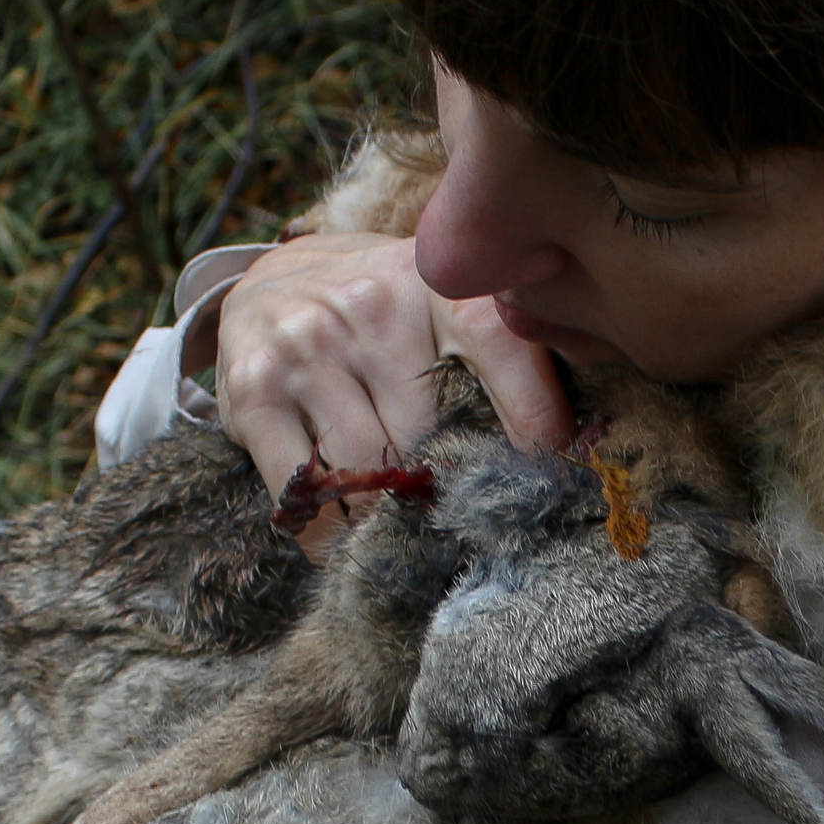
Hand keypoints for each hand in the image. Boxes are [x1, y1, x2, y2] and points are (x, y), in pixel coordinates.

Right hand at [209, 234, 571, 513]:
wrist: (271, 283)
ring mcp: (307, 350)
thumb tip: (569, 452)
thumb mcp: (445, 310)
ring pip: (368, 474)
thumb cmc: (383, 316)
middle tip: (465, 522)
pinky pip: (306, 492)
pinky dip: (331, 533)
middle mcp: (369, 308)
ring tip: (408, 538)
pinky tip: (349, 540)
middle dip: (451, 489)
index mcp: (437, 286)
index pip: (503, 350)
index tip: (560, 473)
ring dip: (391, 520)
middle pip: (431, 438)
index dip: (537, 419)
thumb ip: (503, 361)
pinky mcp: (254, 391)